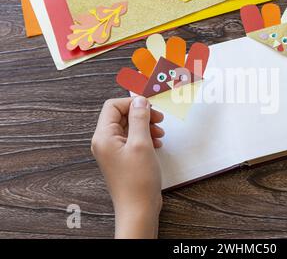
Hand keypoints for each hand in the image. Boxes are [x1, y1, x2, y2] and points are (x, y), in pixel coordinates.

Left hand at [91, 97, 164, 238]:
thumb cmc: (138, 181)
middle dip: (141, 115)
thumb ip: (140, 119)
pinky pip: (132, 139)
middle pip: (121, 116)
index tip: (150, 106)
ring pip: (129, 127)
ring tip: (160, 133)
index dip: (132, 103)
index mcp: (103, 136)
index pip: (113, 106)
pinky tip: (156, 143)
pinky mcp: (122, 158)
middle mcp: (105, 142)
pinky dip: (145, 137)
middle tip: (159, 119)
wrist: (138, 209)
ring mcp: (113, 151)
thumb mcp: (141, 143)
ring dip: (145, 126)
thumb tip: (139, 100)